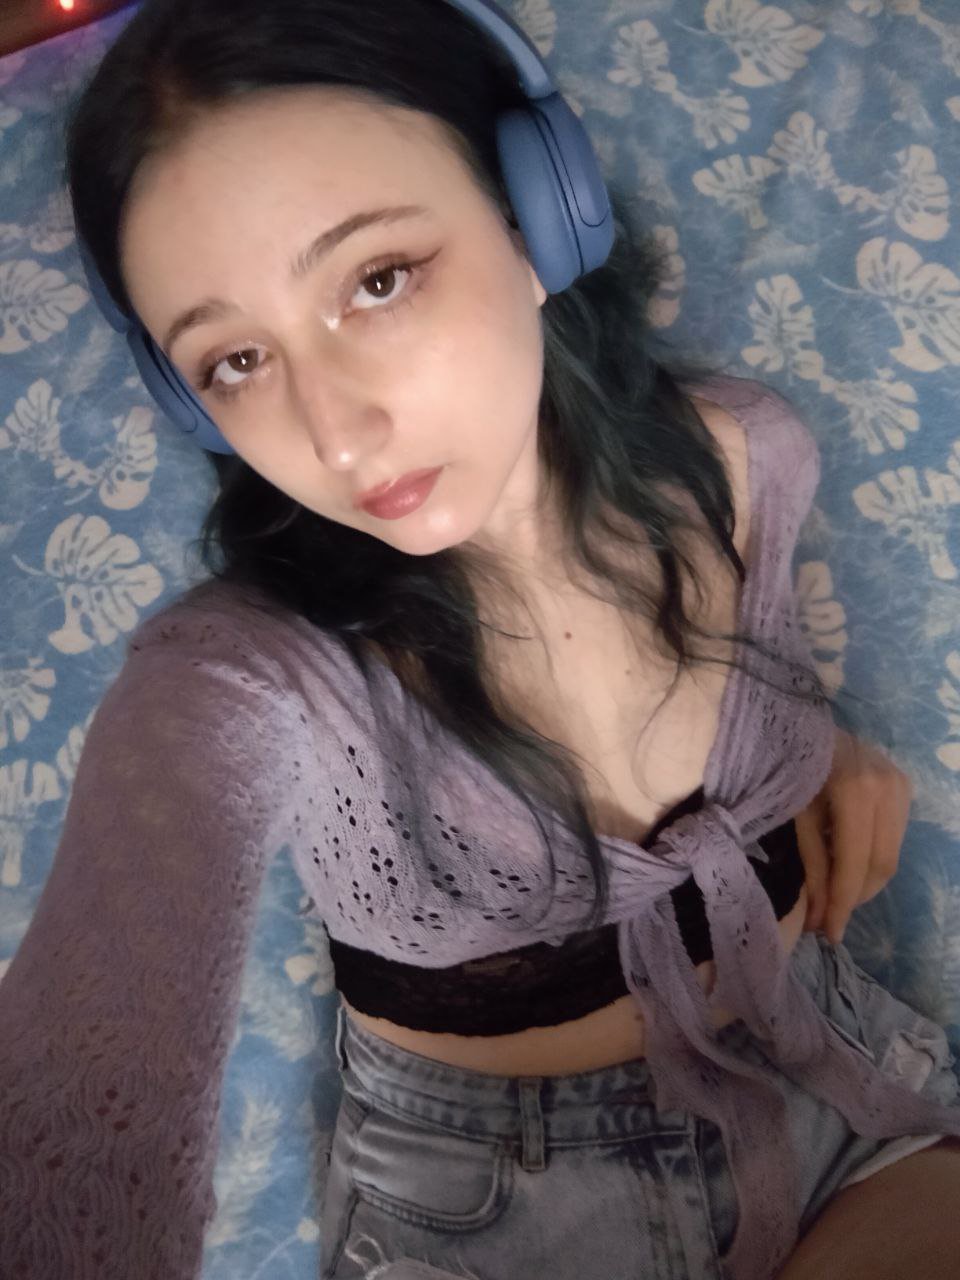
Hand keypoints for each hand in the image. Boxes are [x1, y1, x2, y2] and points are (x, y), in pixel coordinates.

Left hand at [793, 727, 912, 945]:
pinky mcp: (905, 784)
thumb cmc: (788, 766)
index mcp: (856, 792)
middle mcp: (888, 788)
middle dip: (856, 898)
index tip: (829, 934)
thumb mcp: (795, 817)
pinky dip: (872, 859)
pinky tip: (848, 866)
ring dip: (866, 883)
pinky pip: (893, 837)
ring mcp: (901, 784)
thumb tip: (821, 919)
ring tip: (837, 898)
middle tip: (830, 922)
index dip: (843, 903)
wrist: (803, 723)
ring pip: (892, 855)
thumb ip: (812, 865)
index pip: (856, 864)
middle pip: (882, 865)